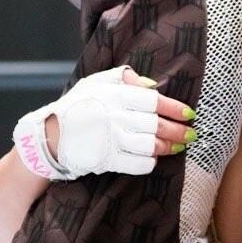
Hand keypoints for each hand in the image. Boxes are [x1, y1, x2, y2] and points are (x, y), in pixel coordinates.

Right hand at [13, 65, 196, 182]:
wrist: (49, 136)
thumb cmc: (77, 106)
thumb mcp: (95, 83)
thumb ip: (123, 78)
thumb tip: (152, 85)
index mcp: (114, 94)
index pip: (154, 100)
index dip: (175, 108)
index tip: (189, 113)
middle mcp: (114, 115)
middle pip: (157, 124)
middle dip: (179, 130)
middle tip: (192, 134)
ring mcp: (111, 138)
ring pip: (151, 145)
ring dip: (169, 147)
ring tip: (179, 147)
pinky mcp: (107, 159)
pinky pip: (138, 164)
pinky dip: (151, 162)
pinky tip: (156, 158)